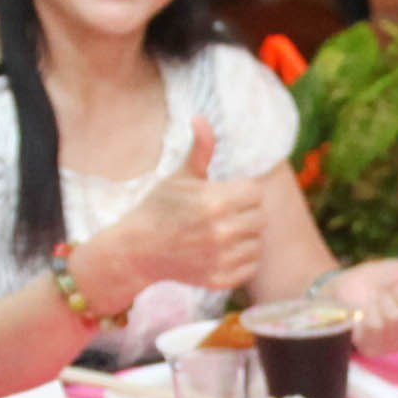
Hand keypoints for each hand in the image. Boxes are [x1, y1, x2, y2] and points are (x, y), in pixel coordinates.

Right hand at [87, 119, 262, 305]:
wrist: (137, 249)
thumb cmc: (159, 207)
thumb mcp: (179, 176)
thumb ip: (200, 149)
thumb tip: (201, 117)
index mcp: (215, 201)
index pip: (255, 193)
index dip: (241, 192)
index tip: (224, 195)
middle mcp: (221, 231)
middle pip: (260, 218)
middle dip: (244, 213)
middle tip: (222, 215)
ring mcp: (221, 258)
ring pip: (258, 243)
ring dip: (245, 237)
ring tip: (222, 233)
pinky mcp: (220, 279)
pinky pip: (250, 266)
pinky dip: (241, 260)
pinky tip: (221, 252)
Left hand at [334, 259, 397, 356]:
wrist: (349, 283)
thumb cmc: (383, 281)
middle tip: (393, 290)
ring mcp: (396, 345)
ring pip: (397, 316)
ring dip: (385, 298)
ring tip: (378, 300)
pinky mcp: (373, 348)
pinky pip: (378, 324)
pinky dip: (370, 309)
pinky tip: (367, 311)